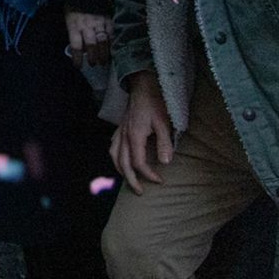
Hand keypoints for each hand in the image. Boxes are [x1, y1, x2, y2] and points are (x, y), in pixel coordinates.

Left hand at [66, 11, 112, 68]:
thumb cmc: (74, 5)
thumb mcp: (68, 18)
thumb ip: (74, 32)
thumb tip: (77, 47)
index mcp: (74, 26)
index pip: (76, 46)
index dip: (77, 58)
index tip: (78, 66)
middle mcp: (86, 26)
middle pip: (91, 45)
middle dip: (93, 57)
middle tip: (94, 64)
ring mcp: (99, 23)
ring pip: (103, 42)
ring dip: (104, 53)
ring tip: (104, 62)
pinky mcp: (108, 19)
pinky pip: (111, 34)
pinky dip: (112, 43)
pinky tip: (112, 49)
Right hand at [110, 70, 172, 193]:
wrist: (143, 86)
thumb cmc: (155, 103)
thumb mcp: (164, 122)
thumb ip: (165, 143)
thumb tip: (165, 162)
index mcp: (134, 136)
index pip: (139, 162)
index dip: (149, 174)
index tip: (160, 180)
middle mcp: (124, 136)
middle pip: (123, 164)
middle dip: (131, 180)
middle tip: (140, 192)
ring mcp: (120, 132)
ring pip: (114, 156)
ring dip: (120, 170)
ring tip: (129, 179)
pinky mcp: (120, 128)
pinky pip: (113, 146)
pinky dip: (115, 157)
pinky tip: (120, 160)